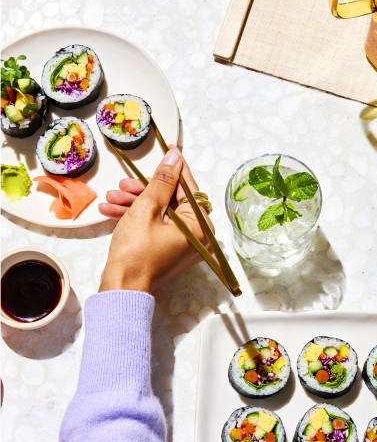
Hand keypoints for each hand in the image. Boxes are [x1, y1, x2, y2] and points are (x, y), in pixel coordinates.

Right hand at [98, 145, 213, 293]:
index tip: (169, 152)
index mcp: (200, 227)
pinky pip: (156, 227)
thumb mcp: (147, 209)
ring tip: (112, 199)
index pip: (189, 190)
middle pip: (173, 201)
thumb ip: (162, 181)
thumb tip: (174, 159)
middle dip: (144, 191)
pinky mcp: (169, 251)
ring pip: (160, 214)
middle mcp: (197, 237)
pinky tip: (112, 211)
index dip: (175, 170)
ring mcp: (183, 246)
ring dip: (135, 204)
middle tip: (124, 185)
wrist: (121, 289)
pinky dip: (136, 219)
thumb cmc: (136, 253)